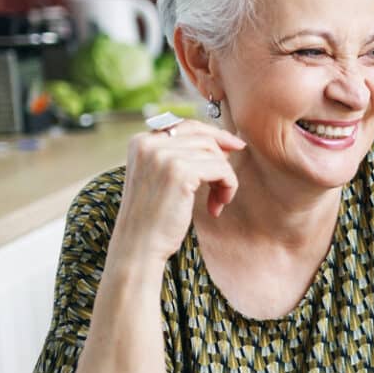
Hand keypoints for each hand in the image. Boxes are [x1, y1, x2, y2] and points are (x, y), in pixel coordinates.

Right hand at [112, 120, 244, 261]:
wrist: (138, 246)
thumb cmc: (153, 217)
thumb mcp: (160, 177)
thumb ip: (180, 155)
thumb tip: (224, 141)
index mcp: (141, 141)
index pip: (187, 126)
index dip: (215, 136)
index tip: (235, 147)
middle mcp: (149, 143)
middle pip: (204, 138)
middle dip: (221, 160)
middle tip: (224, 186)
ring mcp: (164, 156)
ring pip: (216, 154)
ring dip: (225, 178)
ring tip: (217, 200)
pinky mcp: (181, 172)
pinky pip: (222, 169)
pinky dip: (228, 186)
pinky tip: (216, 207)